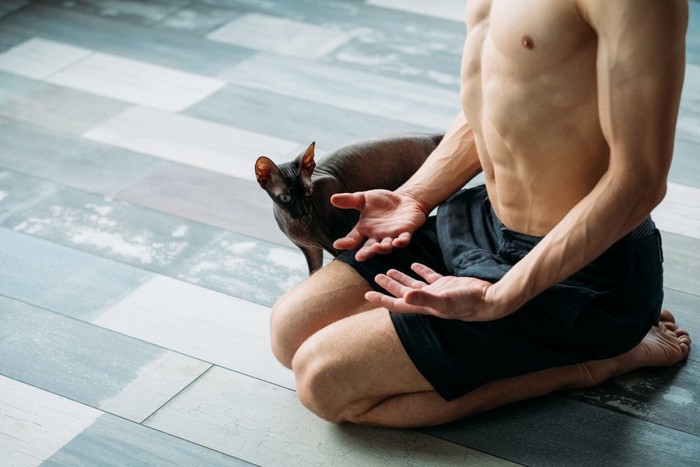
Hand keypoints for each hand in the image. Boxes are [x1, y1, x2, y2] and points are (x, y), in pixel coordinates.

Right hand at [331, 190, 427, 260]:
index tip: (337, 245)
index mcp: (365, 229)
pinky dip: (401, 242)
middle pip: (369, 248)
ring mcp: (391, 236)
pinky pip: (403, 240)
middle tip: (359, 257)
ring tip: (376, 247)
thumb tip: (332, 198)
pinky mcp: (405, 233)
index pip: (353, 239)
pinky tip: (397, 242)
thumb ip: (350, 200)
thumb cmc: (382, 201)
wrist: (404, 199)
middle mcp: (376, 236)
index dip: (345, 243)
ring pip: (385, 246)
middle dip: (365, 253)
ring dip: (381, 248)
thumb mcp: (364, 198)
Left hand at [365, 263, 505, 321]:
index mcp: (423, 306)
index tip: (367, 295)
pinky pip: (430, 276)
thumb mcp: (444, 300)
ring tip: (389, 270)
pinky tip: (414, 265)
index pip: (397, 304)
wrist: (488, 299)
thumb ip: (424, 298)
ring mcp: (436, 292)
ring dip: (401, 278)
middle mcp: (427, 300)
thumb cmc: (467, 303)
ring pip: (414, 284)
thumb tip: (405, 296)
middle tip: (375, 277)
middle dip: (388, 286)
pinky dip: (421, 271)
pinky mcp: (446, 284)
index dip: (382, 300)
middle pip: (402, 293)